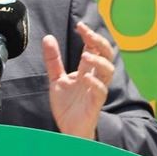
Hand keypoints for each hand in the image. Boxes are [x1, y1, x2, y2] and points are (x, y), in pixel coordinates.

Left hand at [41, 22, 115, 138]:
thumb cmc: (68, 105)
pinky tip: (85, 78)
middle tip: (87, 33)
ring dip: (98, 62)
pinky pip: (101, 92)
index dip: (89, 36)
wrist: (68, 129)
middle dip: (99, 42)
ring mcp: (96, 90)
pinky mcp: (95, 104)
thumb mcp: (56, 79)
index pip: (93, 48)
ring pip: (108, 72)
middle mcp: (94, 78)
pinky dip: (95, 83)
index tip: (80, 26)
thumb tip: (48, 38)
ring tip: (86, 55)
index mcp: (86, 71)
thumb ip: (53, 60)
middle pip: (106, 55)